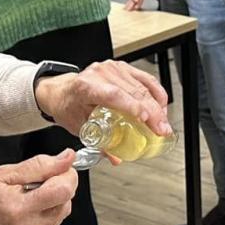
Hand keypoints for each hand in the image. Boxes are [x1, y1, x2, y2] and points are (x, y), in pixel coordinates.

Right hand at [0, 152, 78, 224]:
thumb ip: (37, 166)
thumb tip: (66, 158)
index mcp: (15, 208)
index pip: (63, 191)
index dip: (68, 175)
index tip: (62, 167)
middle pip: (65, 205)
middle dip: (60, 188)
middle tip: (40, 179)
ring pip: (57, 219)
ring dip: (51, 203)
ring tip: (26, 196)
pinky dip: (41, 218)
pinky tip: (22, 212)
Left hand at [36, 60, 170, 136]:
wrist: (62, 92)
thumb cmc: (68, 106)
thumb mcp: (80, 127)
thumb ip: (99, 143)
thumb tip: (117, 157)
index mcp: (86, 87)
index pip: (114, 94)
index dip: (133, 107)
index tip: (146, 120)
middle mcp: (100, 74)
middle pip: (134, 91)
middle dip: (153, 113)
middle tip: (161, 130)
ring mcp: (113, 68)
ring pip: (143, 85)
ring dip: (158, 106)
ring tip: (162, 123)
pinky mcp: (122, 67)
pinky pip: (146, 79)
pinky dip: (157, 94)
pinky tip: (161, 107)